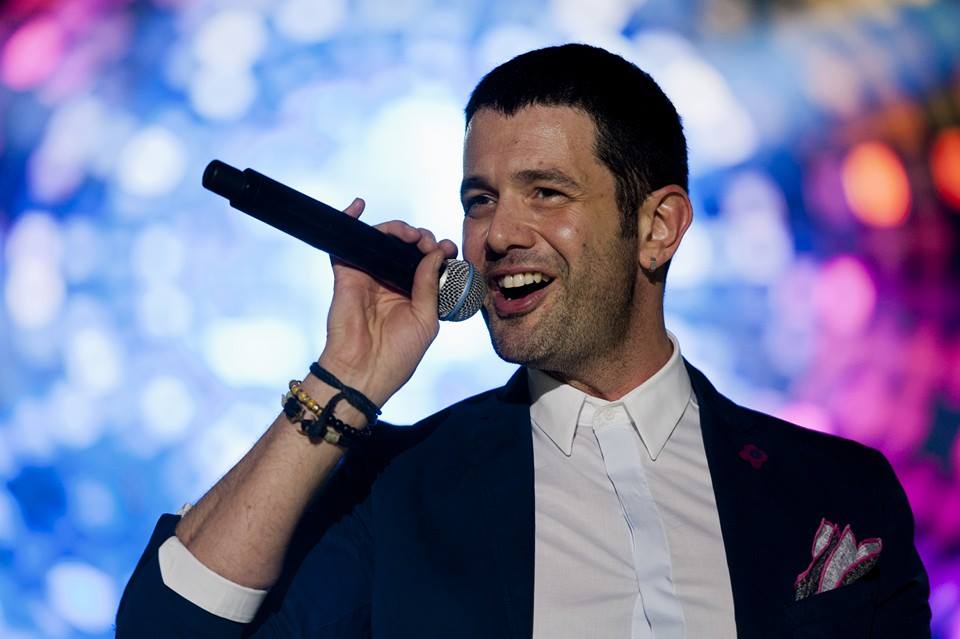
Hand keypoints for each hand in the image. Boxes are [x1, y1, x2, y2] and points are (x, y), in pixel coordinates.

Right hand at [318, 198, 458, 406]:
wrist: (364, 373)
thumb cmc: (398, 355)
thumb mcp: (426, 319)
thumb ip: (429, 285)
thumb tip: (436, 252)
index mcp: (413, 294)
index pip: (427, 262)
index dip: (438, 251)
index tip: (448, 250)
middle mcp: (391, 282)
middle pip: (405, 246)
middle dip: (421, 238)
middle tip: (428, 243)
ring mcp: (368, 277)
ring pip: (381, 240)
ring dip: (397, 229)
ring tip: (410, 235)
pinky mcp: (346, 275)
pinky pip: (345, 243)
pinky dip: (350, 220)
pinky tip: (359, 206)